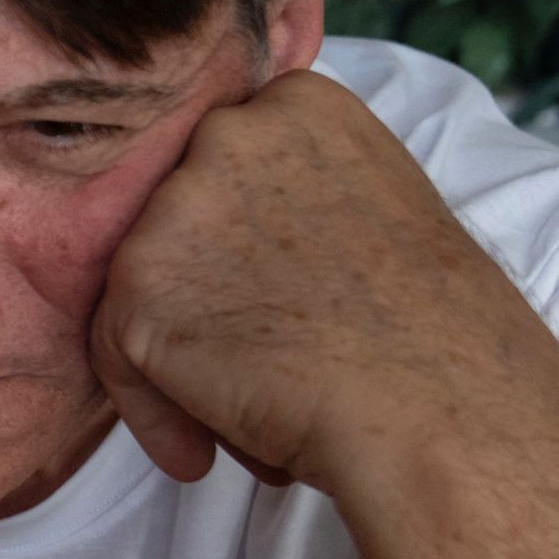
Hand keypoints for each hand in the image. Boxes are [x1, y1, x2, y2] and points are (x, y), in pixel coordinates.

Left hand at [84, 73, 558, 558]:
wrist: (441, 412)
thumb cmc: (435, 341)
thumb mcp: (378, 214)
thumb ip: (298, 196)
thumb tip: (230, 242)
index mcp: (299, 102)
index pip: (230, 175)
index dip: (248, 258)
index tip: (286, 310)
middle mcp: (230, 131)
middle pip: (181, 231)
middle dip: (215, 306)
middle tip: (271, 370)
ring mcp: (177, 205)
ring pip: (146, 293)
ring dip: (189, 364)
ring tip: (258, 418)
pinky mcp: (138, 283)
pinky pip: (116, 355)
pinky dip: (154, 413)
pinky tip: (203, 455)